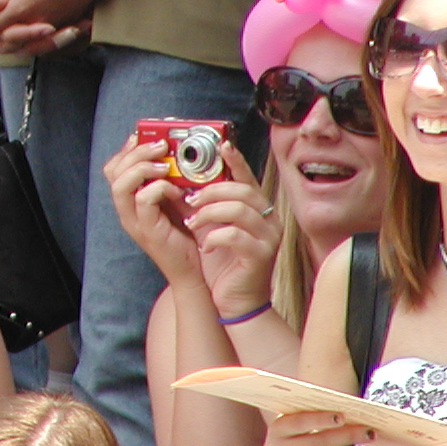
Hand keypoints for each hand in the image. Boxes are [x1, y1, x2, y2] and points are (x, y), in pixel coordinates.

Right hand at [103, 133, 201, 286]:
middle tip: (160, 146)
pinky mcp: (147, 229)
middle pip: (113, 171)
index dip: (127, 149)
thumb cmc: (187, 235)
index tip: (144, 136)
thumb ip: (172, 180)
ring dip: (143, 167)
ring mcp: (134, 220)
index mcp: (130, 200)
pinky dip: (159, 188)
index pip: (114, 167)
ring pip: (121, 184)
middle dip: (135, 152)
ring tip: (165, 165)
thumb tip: (179, 153)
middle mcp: (126, 209)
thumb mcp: (176, 201)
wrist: (193, 272)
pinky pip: (143, 200)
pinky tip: (176, 190)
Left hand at [181, 143, 280, 320]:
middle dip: (210, 192)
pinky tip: (206, 247)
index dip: (236, 160)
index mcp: (255, 208)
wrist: (234, 300)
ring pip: (239, 209)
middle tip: (189, 200)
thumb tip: (179, 180)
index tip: (222, 145)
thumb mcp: (209, 226)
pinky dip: (215, 237)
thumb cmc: (221, 261)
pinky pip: (236, 235)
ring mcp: (268, 237)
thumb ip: (202, 204)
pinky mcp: (261, 256)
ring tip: (192, 224)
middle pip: (242, 190)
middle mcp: (267, 220)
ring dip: (208, 213)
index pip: (247, 178)